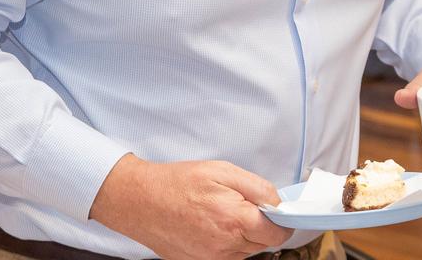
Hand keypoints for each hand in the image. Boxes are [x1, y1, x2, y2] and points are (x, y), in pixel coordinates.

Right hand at [90, 155, 291, 259]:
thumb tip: (278, 203)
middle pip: (263, 243)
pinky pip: (226, 256)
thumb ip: (258, 188)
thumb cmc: (179, 183)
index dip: (281, 220)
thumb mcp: (223, 171)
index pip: (278, 233)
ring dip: (242, 235)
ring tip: (220, 212)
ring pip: (245, 251)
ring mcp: (212, 258)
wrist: (140, 201)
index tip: (275, 210)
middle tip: (241, 204)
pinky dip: (226, 243)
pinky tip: (211, 225)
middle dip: (260, 225)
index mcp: (236, 220)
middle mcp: (226, 246)